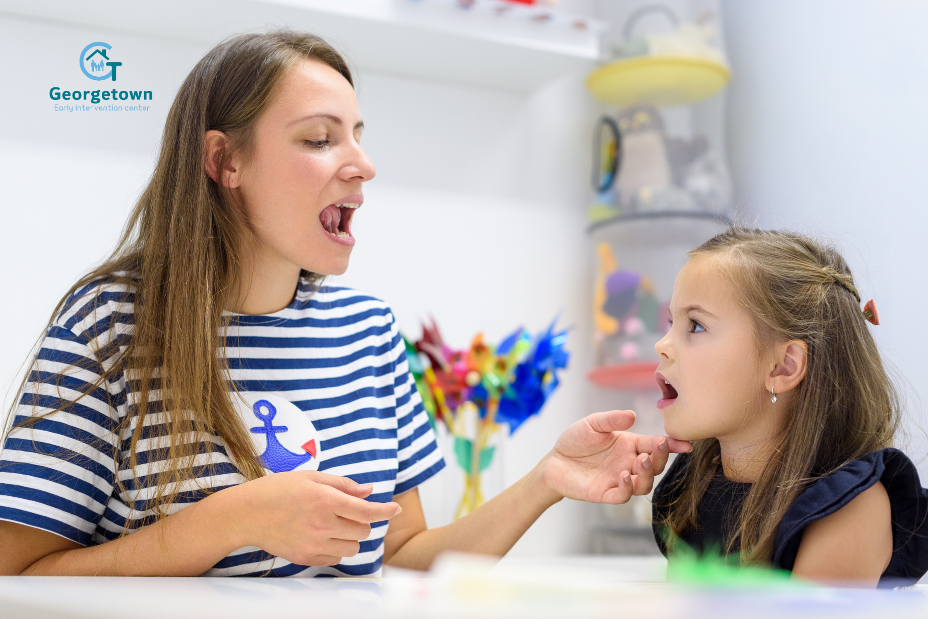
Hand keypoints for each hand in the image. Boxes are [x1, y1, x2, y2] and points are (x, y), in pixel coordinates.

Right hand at [231, 471, 401, 565]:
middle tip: (346, 511)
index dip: (386, 510)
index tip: (396, 509)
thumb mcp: (310, 477)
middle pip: (363, 530)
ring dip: (351, 536)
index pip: (367, 511)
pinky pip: (336, 558)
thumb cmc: (277, 490)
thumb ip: (343, 485)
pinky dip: (337, 548)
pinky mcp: (306, 558)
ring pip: (353, 547)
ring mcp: (314, 544)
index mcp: (325, 501)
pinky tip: (322, 535)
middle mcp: (323, 525)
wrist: (246, 514)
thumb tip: (369, 490)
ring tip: (333, 523)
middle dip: (362, 520)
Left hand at [540, 409, 691, 504]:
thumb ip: (612, 419)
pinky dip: (628, 488)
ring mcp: (619, 480)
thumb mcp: (593, 423)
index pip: (656, 445)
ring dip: (647, 474)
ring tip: (640, 462)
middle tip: (654, 451)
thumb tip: (633, 415)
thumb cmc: (576, 440)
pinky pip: (624, 495)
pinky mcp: (606, 493)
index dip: (672, 445)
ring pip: (645, 484)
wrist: (554, 461)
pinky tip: (624, 476)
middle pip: (656, 466)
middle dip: (661, 459)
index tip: (685, 444)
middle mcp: (629, 463)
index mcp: (630, 445)